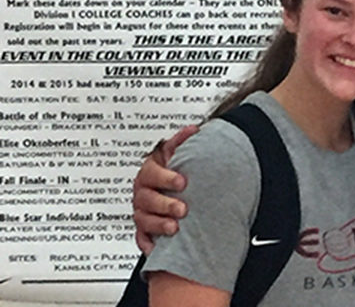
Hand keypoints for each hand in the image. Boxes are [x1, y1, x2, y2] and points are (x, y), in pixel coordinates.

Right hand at [132, 125, 198, 253]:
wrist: (175, 190)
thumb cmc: (175, 173)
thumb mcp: (177, 156)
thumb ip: (182, 143)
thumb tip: (192, 130)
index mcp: (151, 172)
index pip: (152, 172)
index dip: (166, 177)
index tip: (182, 181)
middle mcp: (144, 191)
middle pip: (147, 198)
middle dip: (165, 204)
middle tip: (182, 208)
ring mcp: (142, 210)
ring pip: (143, 219)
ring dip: (159, 224)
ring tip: (175, 227)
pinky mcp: (143, 229)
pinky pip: (141, 238)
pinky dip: (148, 243)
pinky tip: (157, 246)